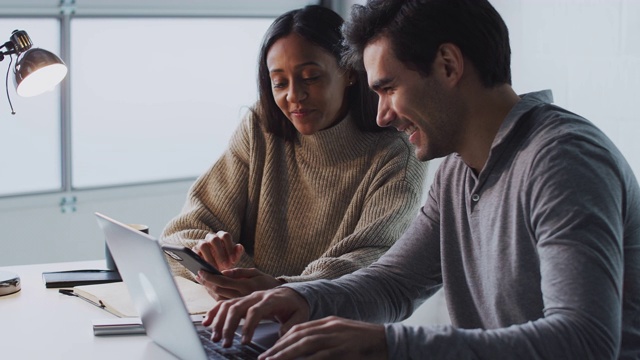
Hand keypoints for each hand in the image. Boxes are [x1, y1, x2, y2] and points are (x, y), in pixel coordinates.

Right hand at [194, 231, 243, 270]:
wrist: (216, 269)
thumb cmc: (227, 261)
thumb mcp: (234, 258)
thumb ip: (238, 252)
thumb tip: (240, 246)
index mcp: (222, 236)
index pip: (225, 236)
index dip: (229, 247)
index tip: (233, 260)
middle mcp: (211, 237)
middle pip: (214, 239)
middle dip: (220, 253)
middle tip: (226, 265)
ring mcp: (202, 243)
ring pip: (203, 245)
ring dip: (209, 257)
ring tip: (215, 269)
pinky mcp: (194, 251)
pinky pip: (194, 253)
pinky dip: (201, 261)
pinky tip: (207, 270)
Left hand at [197, 268, 282, 300]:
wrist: (283, 300)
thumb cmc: (269, 284)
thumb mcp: (257, 273)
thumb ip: (240, 272)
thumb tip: (224, 271)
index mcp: (245, 285)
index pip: (223, 280)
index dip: (210, 276)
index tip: (200, 271)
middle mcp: (241, 296)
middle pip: (218, 290)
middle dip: (206, 282)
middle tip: (198, 275)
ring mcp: (240, 304)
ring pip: (218, 298)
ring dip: (209, 289)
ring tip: (202, 281)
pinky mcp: (240, 310)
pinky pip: (224, 303)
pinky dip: (214, 296)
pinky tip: (211, 289)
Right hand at [202, 287, 309, 348]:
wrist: (294, 294)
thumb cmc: (296, 306)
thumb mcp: (301, 315)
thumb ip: (291, 325)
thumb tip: (280, 334)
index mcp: (271, 299)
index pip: (256, 311)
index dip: (249, 326)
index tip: (245, 341)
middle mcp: (257, 295)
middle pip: (238, 307)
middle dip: (229, 326)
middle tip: (226, 343)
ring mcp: (248, 296)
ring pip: (229, 304)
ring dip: (219, 320)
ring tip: (215, 337)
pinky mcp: (242, 300)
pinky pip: (225, 303)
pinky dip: (215, 312)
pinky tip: (207, 322)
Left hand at [259, 316, 387, 359]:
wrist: (390, 341)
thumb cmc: (367, 341)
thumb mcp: (344, 334)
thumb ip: (327, 338)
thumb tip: (309, 349)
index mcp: (330, 323)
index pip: (300, 329)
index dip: (283, 339)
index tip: (271, 350)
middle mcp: (330, 328)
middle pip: (298, 336)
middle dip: (279, 348)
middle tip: (264, 358)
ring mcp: (337, 340)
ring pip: (305, 345)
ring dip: (285, 354)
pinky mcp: (343, 352)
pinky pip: (319, 357)